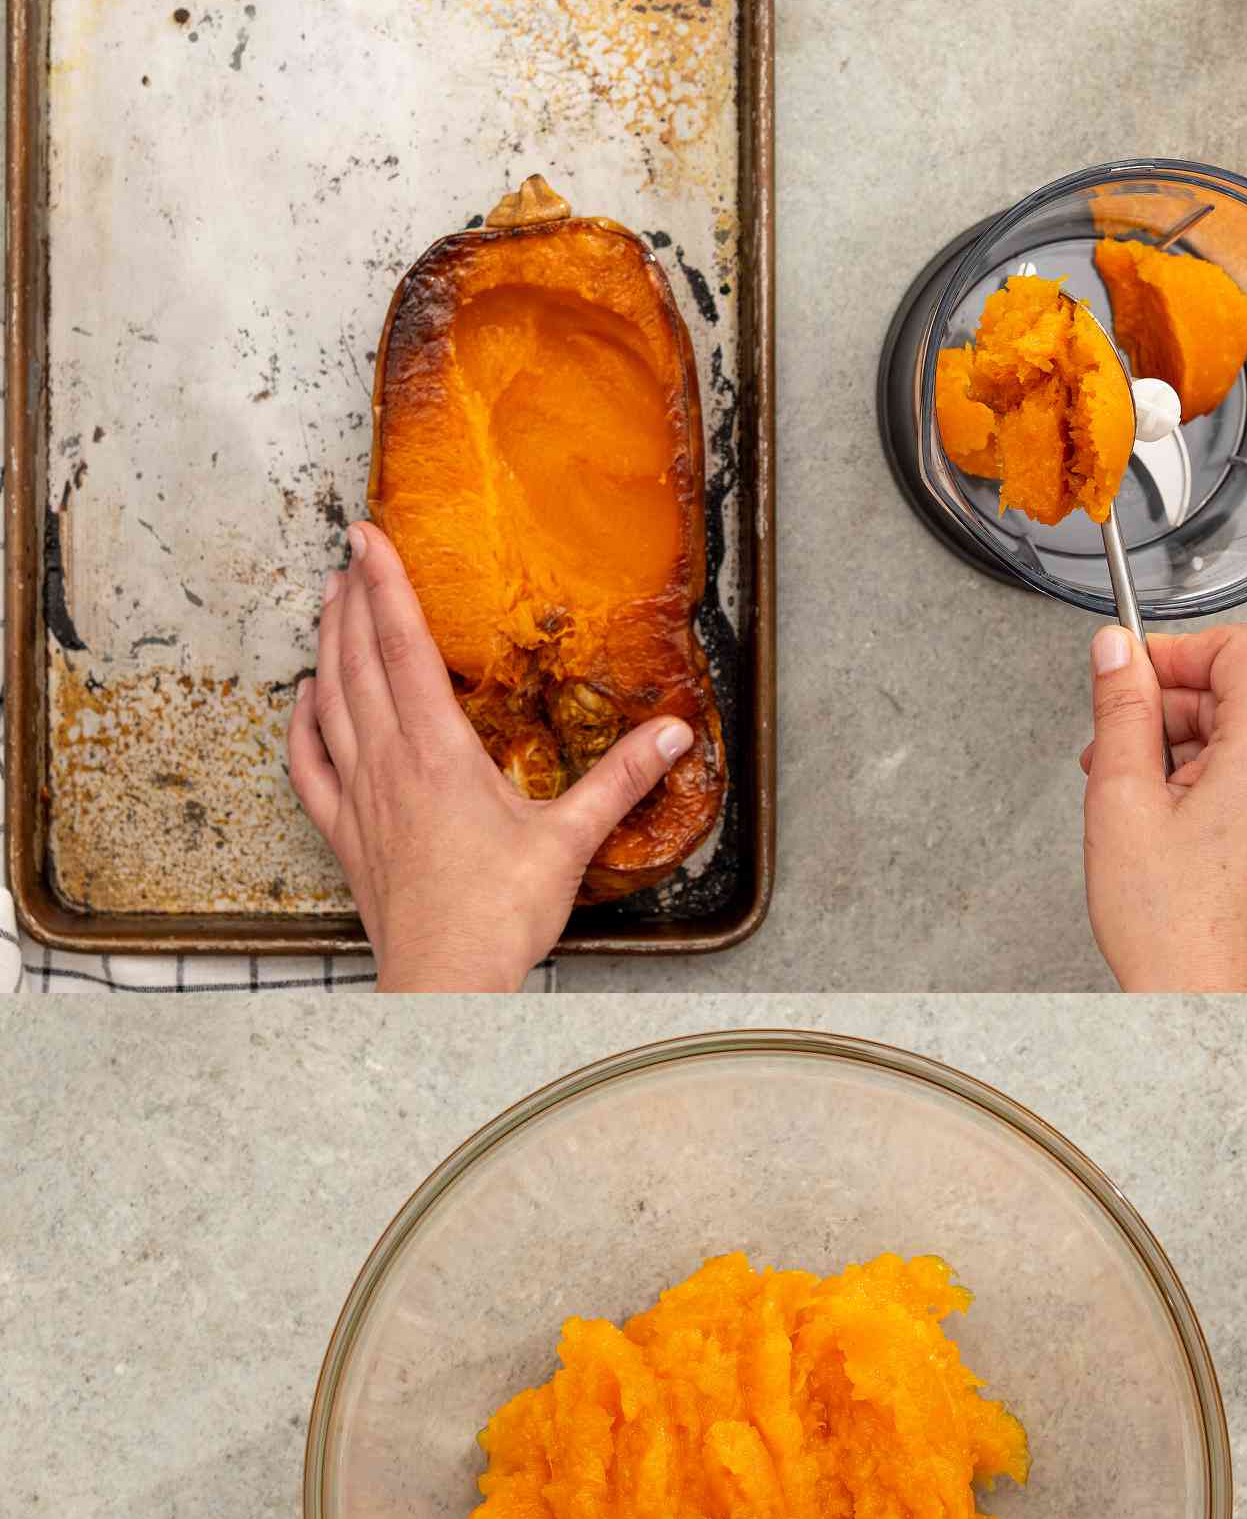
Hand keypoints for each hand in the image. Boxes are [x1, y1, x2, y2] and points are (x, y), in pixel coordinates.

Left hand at [287, 523, 691, 991]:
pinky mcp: (347, 835)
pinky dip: (301, 726)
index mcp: (440, 752)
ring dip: (325, 648)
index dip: (387, 584)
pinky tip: (301, 703)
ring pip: (330, 703)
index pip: (405, 646)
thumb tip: (673, 734)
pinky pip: (310, 767)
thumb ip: (621, 779)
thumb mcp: (571, 840)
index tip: (369, 536)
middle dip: (352, 601)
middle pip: (358, 662)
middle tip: (350, 557)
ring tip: (326, 605)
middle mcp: (390, 763)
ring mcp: (360, 798)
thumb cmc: (500, 916)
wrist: (446, 982)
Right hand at [1080, 622, 1246, 991]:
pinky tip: (1160, 824)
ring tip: (1132, 804)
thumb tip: (1116, 650)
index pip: (1239, 648)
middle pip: (1234, 694)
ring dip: (1177, 750)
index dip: (1175, 652)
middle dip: (1165, 712)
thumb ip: (1120, 710)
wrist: (1208, 1004)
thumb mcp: (1122, 800)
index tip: (1130, 674)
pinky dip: (1201, 783)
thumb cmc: (1172, 927)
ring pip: (1237, 736)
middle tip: (1111, 755)